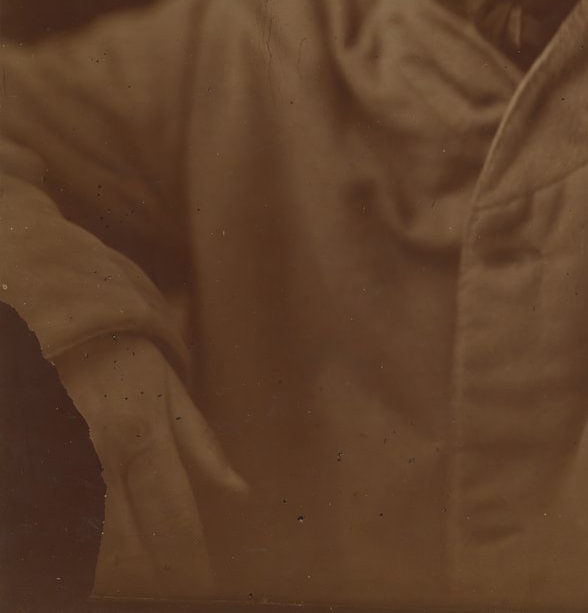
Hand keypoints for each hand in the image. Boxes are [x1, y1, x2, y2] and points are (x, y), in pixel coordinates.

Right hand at [53, 332, 247, 597]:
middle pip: (131, 550)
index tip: (206, 589)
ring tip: (139, 583)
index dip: (191, 566)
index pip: (175, 523)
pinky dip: (80, 551)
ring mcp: (64, 461)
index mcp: (144, 434)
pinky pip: (59, 527)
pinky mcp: (38, 465)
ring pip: (92, 547)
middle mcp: (103, 453)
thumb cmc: (121, 349)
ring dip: (117, 575)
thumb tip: (242, 493)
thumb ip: (202, 444)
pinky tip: (99, 561)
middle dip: (154, 581)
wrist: (56, 311)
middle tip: (172, 592)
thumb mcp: (169, 384)